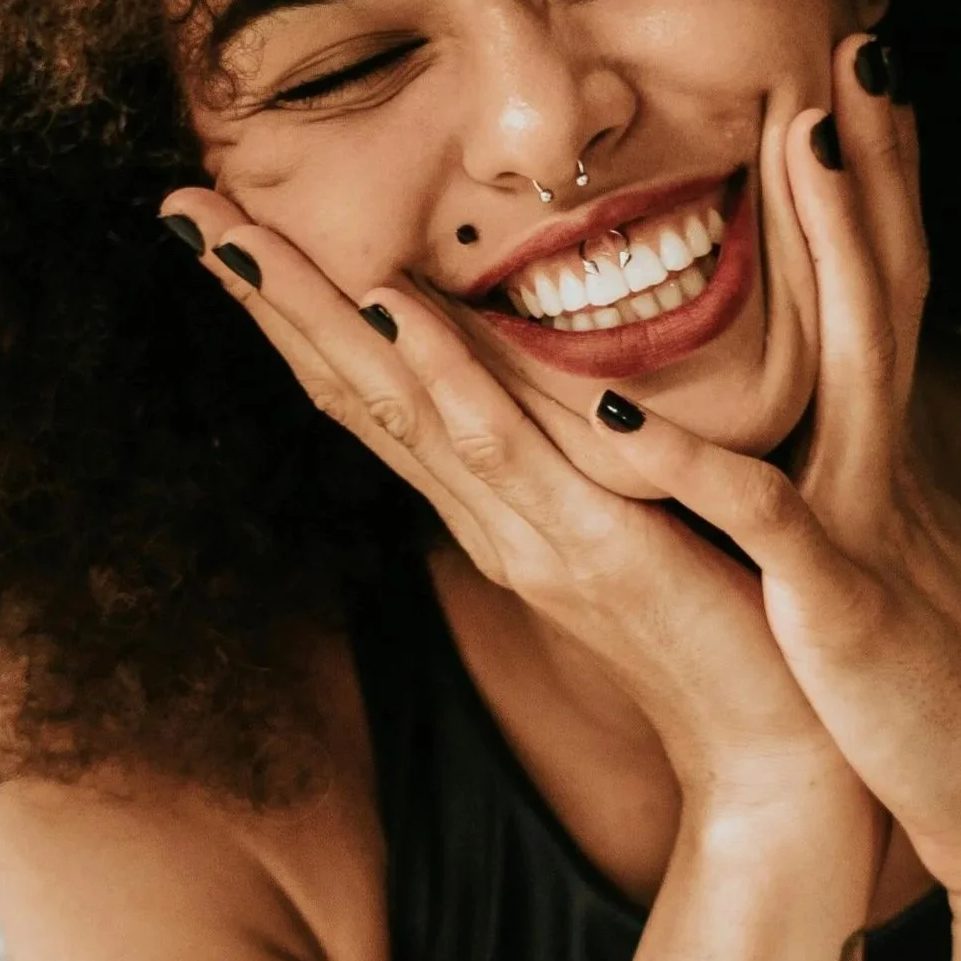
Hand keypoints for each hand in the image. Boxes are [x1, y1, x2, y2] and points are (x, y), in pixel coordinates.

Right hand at [158, 187, 872, 839]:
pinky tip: (394, 310)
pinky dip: (443, 376)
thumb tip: (553, 376)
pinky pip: (505, 449)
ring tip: (238, 234)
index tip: (230, 225)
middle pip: (352, 389)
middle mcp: (488, 517)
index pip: (373, 391)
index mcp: (495, 506)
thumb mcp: (639, 518)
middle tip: (181, 205)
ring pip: (398, 405)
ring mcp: (529, 534)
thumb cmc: (725, 630)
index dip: (298, 309)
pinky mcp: (595, 550)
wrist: (778, 754)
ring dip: (313, 315)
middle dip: (266, 295)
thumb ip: (587, 454)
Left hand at [565, 37, 960, 914]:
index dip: (878, 188)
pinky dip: (695, 464)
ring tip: (803, 141)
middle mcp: (888, 464)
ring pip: (855, 355)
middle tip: (861, 44)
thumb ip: (851, 497)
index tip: (859, 83)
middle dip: (876, 165)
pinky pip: (764, 514)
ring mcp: (872, 521)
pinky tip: (623, 412)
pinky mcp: (840, 601)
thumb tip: (819, 448)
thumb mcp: (890, 571)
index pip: (886, 295)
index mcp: (885, 457)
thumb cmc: (936, 700)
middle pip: (891, 283)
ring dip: (835, 245)